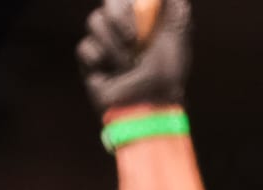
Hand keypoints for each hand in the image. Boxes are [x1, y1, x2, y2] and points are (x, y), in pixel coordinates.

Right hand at [77, 0, 191, 117]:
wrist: (149, 106)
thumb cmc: (167, 76)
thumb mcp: (176, 37)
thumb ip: (175, 10)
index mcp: (142, 21)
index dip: (126, 2)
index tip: (138, 5)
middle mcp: (122, 30)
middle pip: (108, 3)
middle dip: (119, 16)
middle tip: (132, 38)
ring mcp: (105, 45)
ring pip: (95, 22)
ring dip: (115, 46)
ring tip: (129, 65)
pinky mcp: (91, 63)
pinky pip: (86, 48)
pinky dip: (101, 59)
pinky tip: (114, 74)